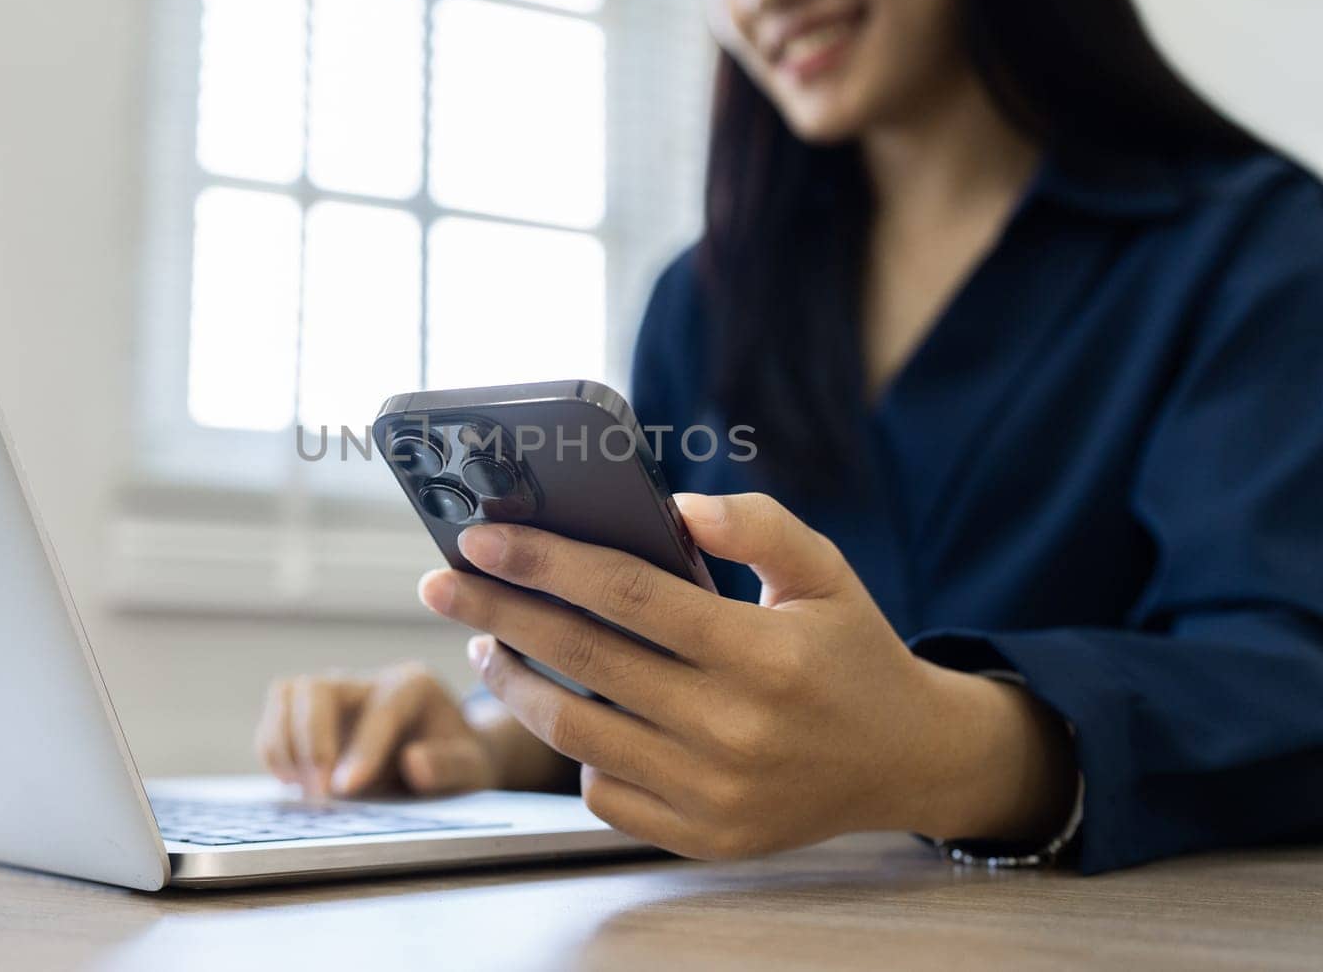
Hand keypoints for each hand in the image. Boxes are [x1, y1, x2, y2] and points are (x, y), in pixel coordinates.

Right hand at [254, 663, 572, 797]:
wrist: (448, 760)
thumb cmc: (461, 764)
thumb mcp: (472, 769)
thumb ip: (449, 766)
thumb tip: (414, 763)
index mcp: (414, 686)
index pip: (380, 708)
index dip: (361, 749)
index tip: (346, 789)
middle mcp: (369, 681)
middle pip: (319, 689)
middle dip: (312, 742)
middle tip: (321, 794)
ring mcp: (336, 695)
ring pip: (288, 693)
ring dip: (284, 742)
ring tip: (302, 788)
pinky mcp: (311, 714)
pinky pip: (275, 713)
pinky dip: (273, 746)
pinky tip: (291, 781)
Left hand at [417, 492, 1077, 858]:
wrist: (905, 759)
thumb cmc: (851, 650)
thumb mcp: (824, 571)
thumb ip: (757, 525)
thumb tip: (674, 507)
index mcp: (763, 653)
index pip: (628, 596)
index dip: (545, 561)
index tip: (479, 538)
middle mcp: (734, 729)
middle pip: (582, 659)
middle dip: (495, 613)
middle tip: (440, 584)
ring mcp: (714, 793)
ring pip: (575, 732)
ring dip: (512, 683)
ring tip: (485, 644)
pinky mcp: (704, 837)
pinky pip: (604, 792)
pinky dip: (572, 750)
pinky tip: (565, 708)